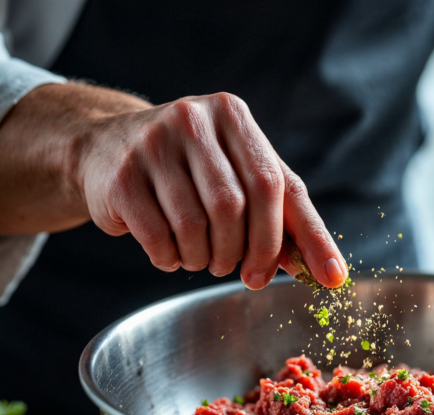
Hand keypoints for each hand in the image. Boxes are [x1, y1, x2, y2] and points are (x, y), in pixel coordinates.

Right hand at [76, 92, 346, 288]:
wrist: (105, 151)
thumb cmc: (191, 172)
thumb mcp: (241, 179)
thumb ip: (284, 218)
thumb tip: (326, 272)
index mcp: (234, 117)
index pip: (276, 184)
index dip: (306, 237)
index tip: (329, 278)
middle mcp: (193, 120)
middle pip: (235, 207)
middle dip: (246, 252)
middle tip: (240, 271)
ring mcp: (152, 145)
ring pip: (196, 226)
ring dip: (205, 259)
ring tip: (201, 258)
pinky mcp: (120, 176)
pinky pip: (159, 237)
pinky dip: (171, 259)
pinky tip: (171, 253)